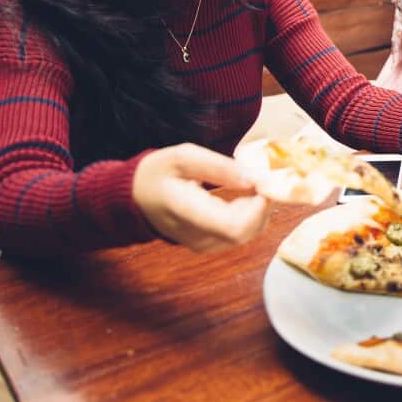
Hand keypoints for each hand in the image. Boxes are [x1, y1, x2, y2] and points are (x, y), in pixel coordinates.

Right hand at [133, 143, 268, 252]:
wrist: (137, 196)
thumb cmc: (158, 173)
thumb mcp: (183, 157)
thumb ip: (218, 167)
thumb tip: (254, 179)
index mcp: (187, 212)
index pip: (234, 226)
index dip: (259, 207)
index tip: (264, 182)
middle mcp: (197, 236)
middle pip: (247, 231)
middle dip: (263, 204)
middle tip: (263, 177)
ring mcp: (204, 245)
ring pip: (249, 233)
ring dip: (259, 209)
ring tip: (252, 183)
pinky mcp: (210, 245)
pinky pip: (242, 233)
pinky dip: (251, 215)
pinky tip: (245, 196)